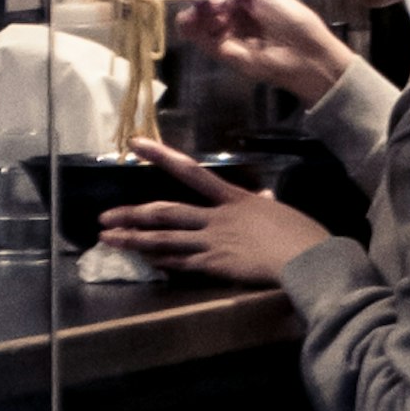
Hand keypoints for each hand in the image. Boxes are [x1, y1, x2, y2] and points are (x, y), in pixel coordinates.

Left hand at [98, 150, 339, 290]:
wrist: (306, 259)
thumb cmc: (300, 233)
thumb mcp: (278, 212)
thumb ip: (263, 204)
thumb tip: (263, 198)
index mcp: (233, 198)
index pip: (190, 171)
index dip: (161, 156)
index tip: (136, 143)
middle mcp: (216, 217)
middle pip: (165, 211)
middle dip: (132, 213)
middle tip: (103, 216)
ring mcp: (213, 243)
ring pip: (164, 240)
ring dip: (134, 240)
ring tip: (108, 239)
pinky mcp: (215, 267)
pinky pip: (180, 263)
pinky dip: (160, 261)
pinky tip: (143, 260)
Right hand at [168, 0, 353, 109]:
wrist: (302, 53)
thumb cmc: (287, 15)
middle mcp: (231, 11)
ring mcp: (225, 32)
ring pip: (198, 18)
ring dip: (195, 11)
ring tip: (204, 11)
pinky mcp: (222, 52)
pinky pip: (201, 38)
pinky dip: (193, 28)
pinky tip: (192, 21)